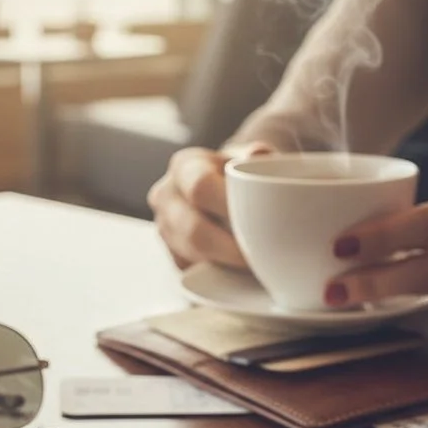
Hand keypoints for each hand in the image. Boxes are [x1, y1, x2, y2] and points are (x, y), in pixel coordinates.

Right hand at [147, 142, 273, 268]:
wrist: (225, 188)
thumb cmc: (241, 173)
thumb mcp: (250, 157)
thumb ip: (258, 155)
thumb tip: (259, 154)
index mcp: (184, 166)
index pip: (200, 188)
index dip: (229, 208)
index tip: (259, 223)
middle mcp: (166, 196)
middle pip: (193, 231)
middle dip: (231, 249)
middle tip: (263, 257)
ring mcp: (164, 228)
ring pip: (192, 256)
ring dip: (226, 265)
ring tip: (257, 265)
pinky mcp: (171, 254)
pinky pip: (193, 271)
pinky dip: (218, 273)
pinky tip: (240, 270)